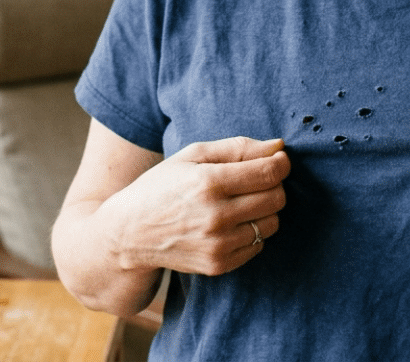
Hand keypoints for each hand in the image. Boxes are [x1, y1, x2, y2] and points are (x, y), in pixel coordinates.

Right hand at [113, 136, 289, 276]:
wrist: (129, 233)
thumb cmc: (161, 186)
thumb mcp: (191, 156)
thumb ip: (237, 148)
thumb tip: (279, 146)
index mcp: (208, 182)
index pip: (269, 172)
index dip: (281, 163)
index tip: (278, 159)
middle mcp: (215, 216)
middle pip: (276, 198)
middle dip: (274, 185)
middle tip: (257, 180)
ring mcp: (218, 244)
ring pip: (271, 223)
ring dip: (264, 210)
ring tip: (241, 202)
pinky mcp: (219, 264)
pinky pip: (258, 245)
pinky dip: (252, 232)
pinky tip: (230, 223)